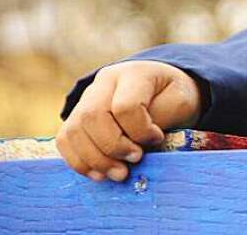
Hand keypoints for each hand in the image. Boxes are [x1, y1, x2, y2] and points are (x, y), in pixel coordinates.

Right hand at [56, 60, 202, 182]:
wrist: (164, 91)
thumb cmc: (174, 97)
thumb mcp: (181, 102)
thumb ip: (160, 119)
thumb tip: (136, 147)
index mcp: (134, 73)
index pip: (125, 105)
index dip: (140, 131)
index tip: (157, 139)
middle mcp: (105, 82)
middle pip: (92, 116)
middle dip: (112, 147)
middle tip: (135, 160)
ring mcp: (88, 98)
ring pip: (74, 130)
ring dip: (95, 160)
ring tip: (119, 174)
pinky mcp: (78, 116)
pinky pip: (65, 140)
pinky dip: (79, 162)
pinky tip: (100, 174)